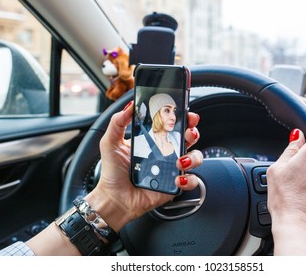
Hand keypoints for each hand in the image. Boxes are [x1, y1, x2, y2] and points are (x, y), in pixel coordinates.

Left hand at [85, 101, 202, 231]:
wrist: (114, 199)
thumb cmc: (112, 173)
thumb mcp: (110, 143)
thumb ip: (117, 122)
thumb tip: (129, 106)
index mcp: (153, 140)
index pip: (172, 124)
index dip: (182, 117)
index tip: (185, 112)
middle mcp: (166, 152)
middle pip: (189, 138)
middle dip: (193, 132)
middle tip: (188, 132)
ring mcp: (172, 168)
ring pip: (195, 157)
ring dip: (193, 156)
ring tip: (180, 161)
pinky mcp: (175, 185)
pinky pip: (191, 180)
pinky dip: (188, 179)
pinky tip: (177, 179)